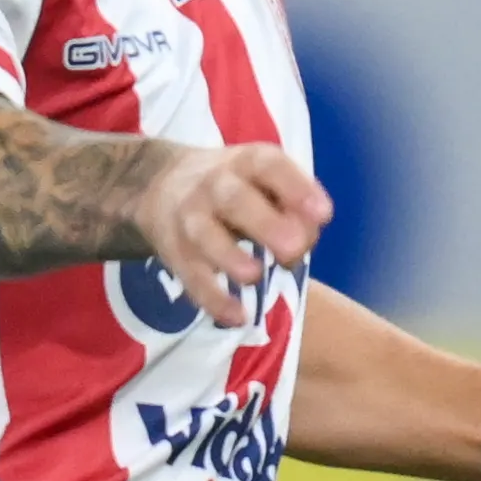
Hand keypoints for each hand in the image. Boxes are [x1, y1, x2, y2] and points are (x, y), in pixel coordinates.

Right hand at [129, 141, 331, 326]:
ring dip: (230, 257)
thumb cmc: (235, 186)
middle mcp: (215, 186)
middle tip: (293, 249)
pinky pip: (192, 278)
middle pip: (235, 200)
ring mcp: (191, 219)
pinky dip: (213, 299)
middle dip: (265, 224)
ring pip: (205, 236)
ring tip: (255, 276)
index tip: (323, 214)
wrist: (157, 183)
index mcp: (247, 164)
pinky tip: (237, 317)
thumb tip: (307, 236)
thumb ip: (292, 206)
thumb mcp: (263, 181)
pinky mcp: (176, 254)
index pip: (270, 166)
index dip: (296, 188)